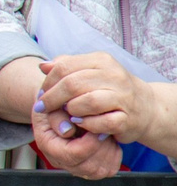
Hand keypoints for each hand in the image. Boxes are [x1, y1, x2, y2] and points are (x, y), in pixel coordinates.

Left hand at [35, 53, 174, 165]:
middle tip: (43, 108)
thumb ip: (66, 67)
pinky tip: (81, 123)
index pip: (64, 67)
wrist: (145, 107)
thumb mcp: (89, 72)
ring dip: (70, 111)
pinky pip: (101, 123)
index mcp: (102, 61)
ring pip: (87, 102)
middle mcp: (114, 76)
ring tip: (67, 114)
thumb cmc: (109, 89)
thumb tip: (43, 66)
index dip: (47, 82)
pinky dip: (86, 124)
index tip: (40, 94)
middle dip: (52, 98)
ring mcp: (123, 98)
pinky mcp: (127, 119)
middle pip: (72, 84)